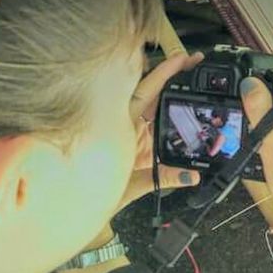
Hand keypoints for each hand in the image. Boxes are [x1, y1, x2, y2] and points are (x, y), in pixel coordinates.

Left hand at [81, 53, 205, 252]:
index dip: (163, 74)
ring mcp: (131, 134)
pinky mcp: (136, 146)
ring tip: (192, 74)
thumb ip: (163, 178)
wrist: (77, 212)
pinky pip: (154, 124)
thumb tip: (191, 175)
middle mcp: (125, 126)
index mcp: (120, 127)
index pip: (145, 92)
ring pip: (152, 105)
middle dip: (174, 76)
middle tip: (195, 61)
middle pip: (152, 93)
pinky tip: (183, 106)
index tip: (180, 60)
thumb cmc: (93, 196)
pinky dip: (168, 112)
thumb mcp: (132, 186)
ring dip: (172, 91)